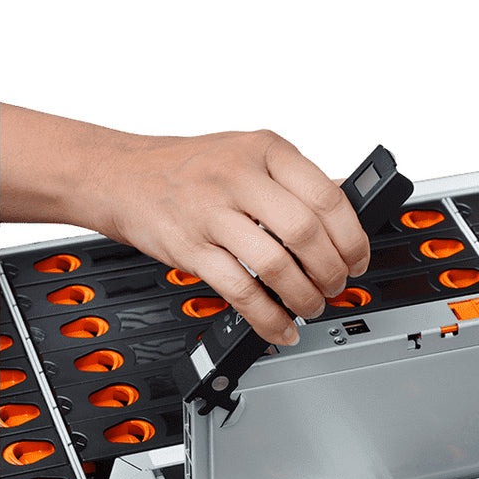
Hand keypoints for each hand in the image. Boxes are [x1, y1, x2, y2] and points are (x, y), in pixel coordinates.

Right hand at [102, 129, 369, 343]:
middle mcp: (240, 177)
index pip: (328, 197)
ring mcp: (212, 212)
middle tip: (337, 285)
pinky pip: (239, 291)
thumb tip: (346, 217)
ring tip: (312, 305)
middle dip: (332, 270)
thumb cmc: (192, 167)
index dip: (352, 237)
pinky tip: (281, 328)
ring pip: (277, 264)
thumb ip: (294, 181)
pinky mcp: (189, 248)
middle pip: (307, 233)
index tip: (358, 258)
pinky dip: (268, 318)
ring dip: (305, 296)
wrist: (121, 174)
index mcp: (266, 150)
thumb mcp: (250, 153)